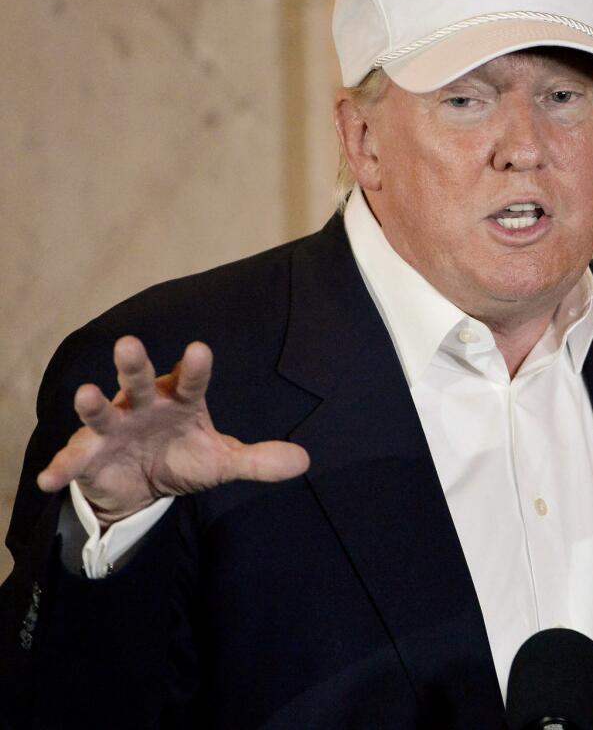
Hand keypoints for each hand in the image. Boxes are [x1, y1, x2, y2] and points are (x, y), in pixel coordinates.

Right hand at [37, 336, 309, 524]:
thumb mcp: (222, 461)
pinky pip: (72, 461)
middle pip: (138, 381)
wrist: (143, 487)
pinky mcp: (87, 456)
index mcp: (180, 402)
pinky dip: (61, 468)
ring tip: (85, 394)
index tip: (199, 350)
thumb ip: (258, 460)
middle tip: (129, 344)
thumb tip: (303, 461)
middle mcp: (143, 406)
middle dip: (134, 365)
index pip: (192, 382)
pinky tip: (50, 479)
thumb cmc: (184, 458)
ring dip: (92, 404)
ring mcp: (113, 429)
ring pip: (101, 412)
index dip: (194, 368)